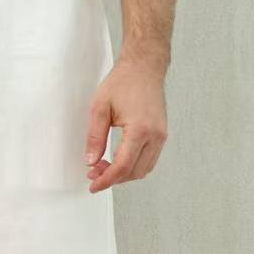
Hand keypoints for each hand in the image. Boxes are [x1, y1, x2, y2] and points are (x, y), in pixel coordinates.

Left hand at [85, 56, 167, 193]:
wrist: (144, 67)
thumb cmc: (123, 82)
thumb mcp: (100, 108)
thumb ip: (95, 137)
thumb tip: (91, 162)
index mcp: (140, 129)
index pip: (122, 166)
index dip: (106, 180)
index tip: (93, 185)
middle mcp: (155, 135)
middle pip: (134, 172)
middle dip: (113, 178)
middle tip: (94, 173)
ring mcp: (161, 136)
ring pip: (144, 169)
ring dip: (124, 174)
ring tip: (104, 166)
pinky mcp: (162, 134)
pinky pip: (150, 160)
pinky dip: (134, 166)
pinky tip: (118, 160)